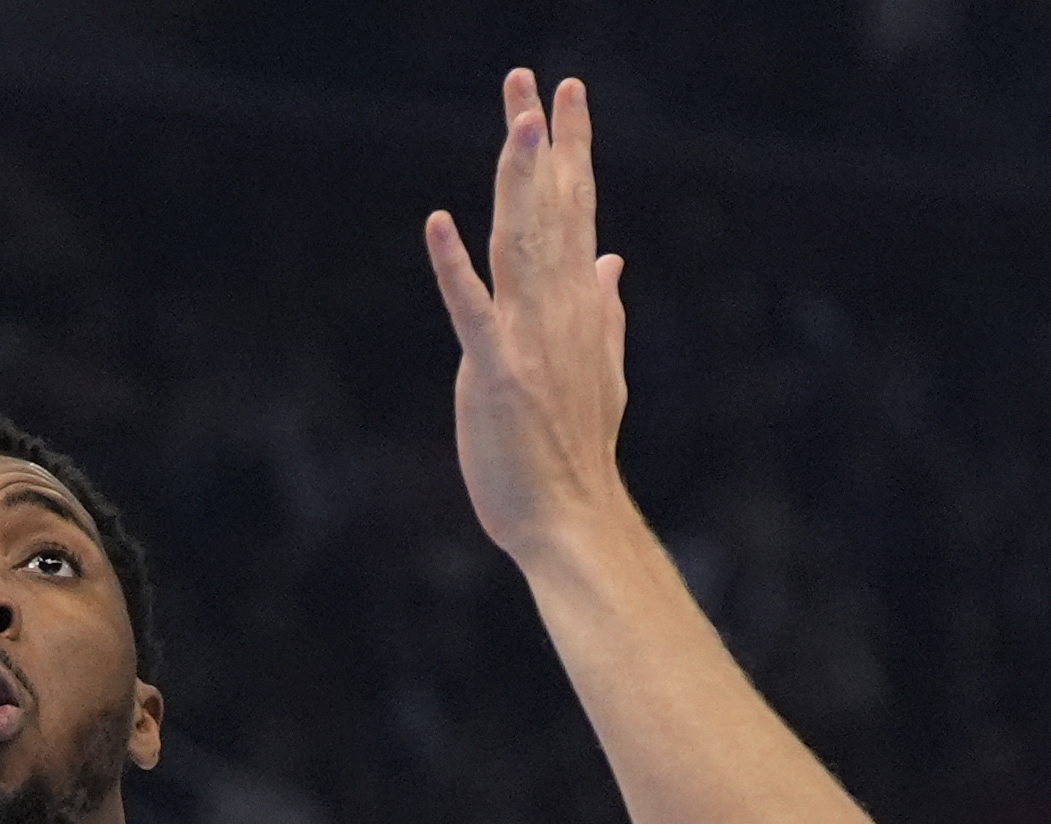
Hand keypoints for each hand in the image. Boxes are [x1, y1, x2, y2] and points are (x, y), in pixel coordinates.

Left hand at [424, 70, 633, 564]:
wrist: (573, 517)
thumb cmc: (576, 452)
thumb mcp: (599, 369)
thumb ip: (603, 310)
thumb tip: (611, 260)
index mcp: (579, 306)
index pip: (577, 210)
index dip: (571, 149)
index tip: (567, 94)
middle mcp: (558, 310)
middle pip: (550, 210)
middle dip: (543, 142)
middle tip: (531, 80)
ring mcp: (527, 338)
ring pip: (520, 243)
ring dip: (517, 181)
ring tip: (516, 121)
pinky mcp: (494, 372)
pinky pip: (470, 310)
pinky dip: (454, 267)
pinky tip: (438, 223)